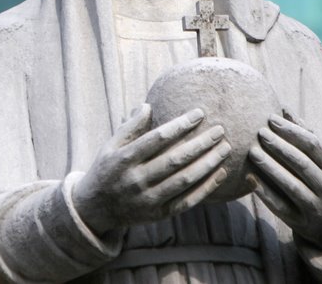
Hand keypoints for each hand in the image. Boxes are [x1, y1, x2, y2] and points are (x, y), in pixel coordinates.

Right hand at [72, 104, 230, 235]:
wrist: (96, 209)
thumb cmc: (106, 170)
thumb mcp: (110, 146)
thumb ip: (129, 127)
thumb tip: (147, 106)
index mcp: (124, 159)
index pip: (157, 138)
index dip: (180, 125)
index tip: (199, 113)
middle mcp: (136, 180)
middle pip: (174, 159)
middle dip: (200, 143)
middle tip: (219, 130)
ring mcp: (148, 199)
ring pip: (184, 180)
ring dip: (208, 164)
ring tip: (224, 148)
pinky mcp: (158, 214)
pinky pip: (187, 201)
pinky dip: (206, 187)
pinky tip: (220, 173)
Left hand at [247, 111, 321, 251]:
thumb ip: (305, 135)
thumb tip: (283, 109)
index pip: (313, 145)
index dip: (291, 131)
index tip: (270, 118)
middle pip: (302, 164)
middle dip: (279, 146)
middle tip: (259, 132)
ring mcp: (316, 208)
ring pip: (291, 186)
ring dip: (270, 167)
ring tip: (252, 151)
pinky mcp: (301, 223)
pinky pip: (280, 206)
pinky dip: (264, 192)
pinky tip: (249, 177)